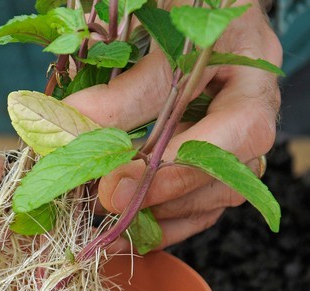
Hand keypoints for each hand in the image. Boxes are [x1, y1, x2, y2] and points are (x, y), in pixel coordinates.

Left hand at [63, 0, 281, 249]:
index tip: (121, 182)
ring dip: (160, 217)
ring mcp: (233, 142)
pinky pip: (198, 205)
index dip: (180, 164)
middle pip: (226, 176)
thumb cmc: (183, 9)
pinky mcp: (211, 159)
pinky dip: (162, 224)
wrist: (194, 6)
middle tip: (104, 202)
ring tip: (107, 228)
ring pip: (212, 198)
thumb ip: (125, 89)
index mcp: (250, 77)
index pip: (237, 131)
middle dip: (161, 196)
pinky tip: (125, 235)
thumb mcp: (159, 37)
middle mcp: (250, 115)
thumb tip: (72, 127)